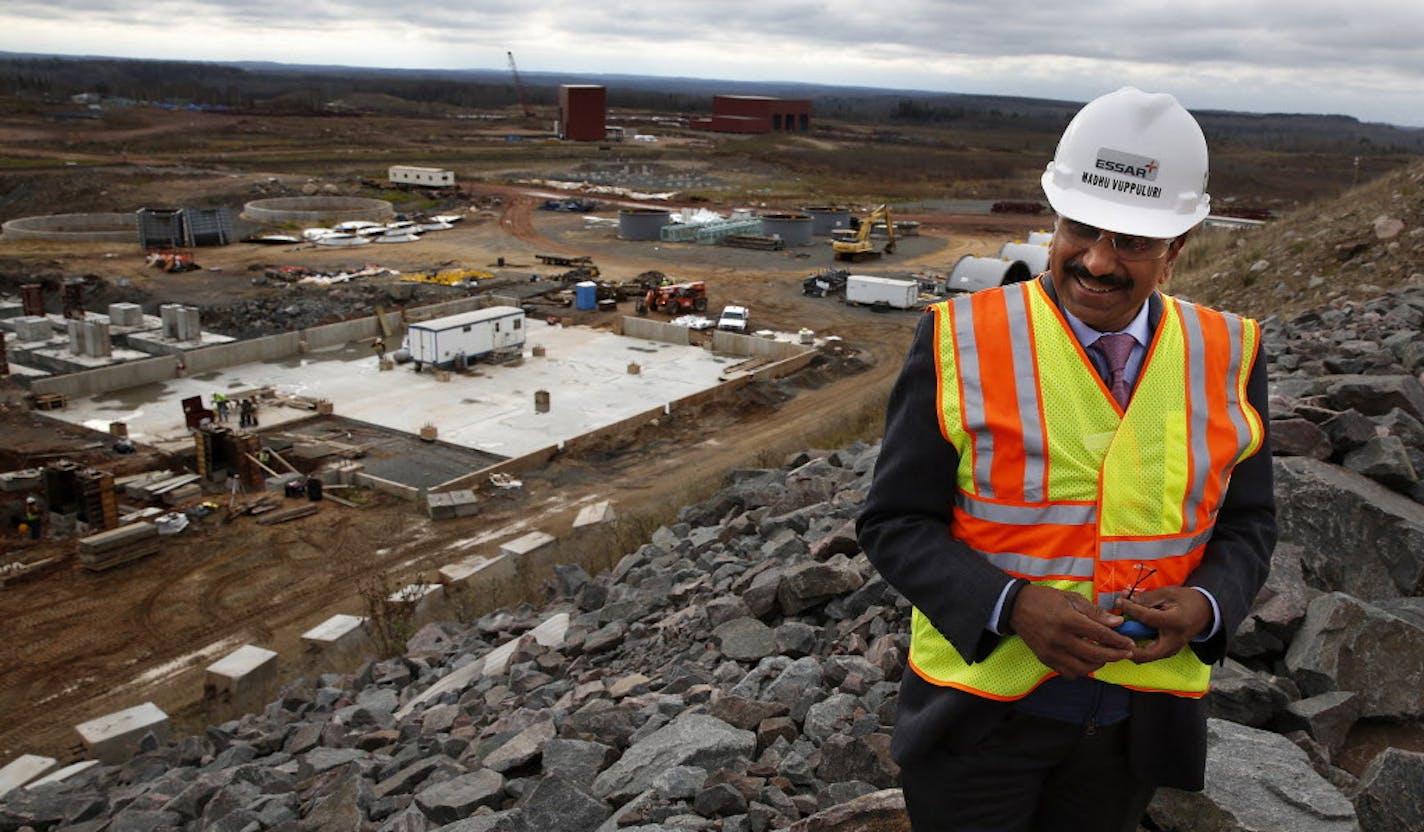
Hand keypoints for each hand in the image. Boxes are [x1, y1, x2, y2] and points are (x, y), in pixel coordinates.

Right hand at [1009, 585, 1135, 678]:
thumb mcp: (1071, 599)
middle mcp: (1060, 639)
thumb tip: (1117, 623)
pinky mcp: (1045, 659)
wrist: (1015, 607)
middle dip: (1115, 655)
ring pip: (1083, 668)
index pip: (1100, 634)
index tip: (1130, 643)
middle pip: (1095, 654)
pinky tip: (1086, 661)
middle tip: (1126, 653)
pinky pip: (1068, 672)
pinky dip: (1081, 670)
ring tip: (1106, 656)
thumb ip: (1095, 612)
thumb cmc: (1045, 599)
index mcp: (1068, 620)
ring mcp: (1051, 651)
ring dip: (1099, 664)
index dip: (1119, 640)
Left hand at [1118, 587, 1212, 662]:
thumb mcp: (1170, 593)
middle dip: (1126, 647)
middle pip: (1144, 654)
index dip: (1130, 609)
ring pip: (1146, 657)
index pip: (1146, 618)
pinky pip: (1149, 653)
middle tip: (1112, 636)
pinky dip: (1137, 647)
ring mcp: (1172, 650)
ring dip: (1129, 648)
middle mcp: (1173, 641)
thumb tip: (1128, 600)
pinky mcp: (1168, 652)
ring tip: (1117, 635)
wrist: (1207, 612)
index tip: (1119, 602)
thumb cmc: (1188, 601)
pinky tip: (1127, 635)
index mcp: (1175, 623)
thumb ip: (1148, 598)